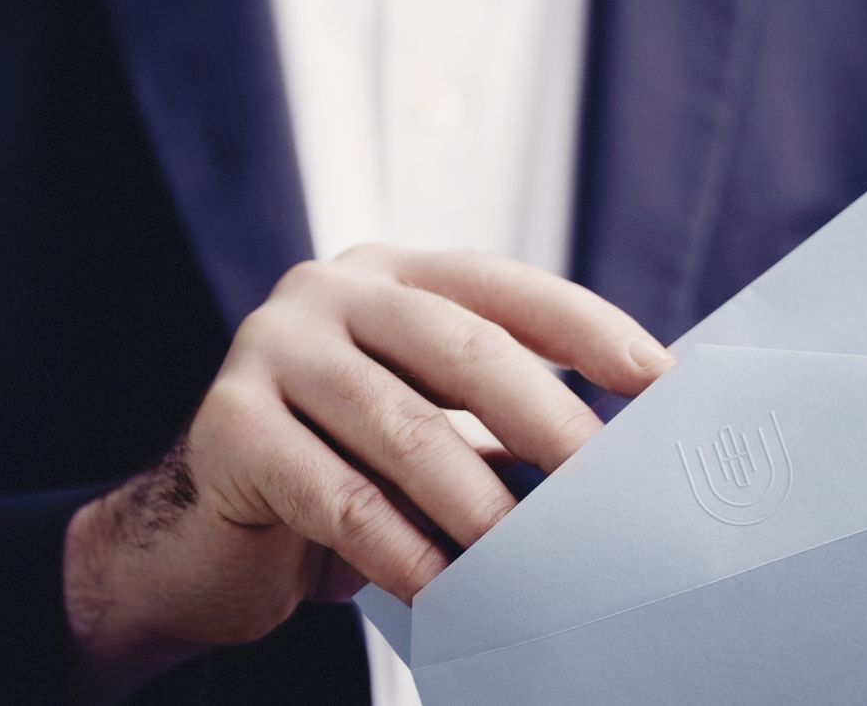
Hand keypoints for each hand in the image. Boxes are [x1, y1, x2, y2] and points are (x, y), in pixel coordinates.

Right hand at [63, 247, 673, 694]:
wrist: (206, 535)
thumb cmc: (342, 472)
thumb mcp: (424, 428)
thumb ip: (494, 423)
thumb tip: (612, 460)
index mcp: (392, 276)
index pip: (503, 287)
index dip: (586, 327)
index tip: (660, 378)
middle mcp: (331, 292)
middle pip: (461, 346)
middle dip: (548, 419)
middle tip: (608, 485)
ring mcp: (271, 348)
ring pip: (404, 426)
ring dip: (482, 502)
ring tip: (537, 558)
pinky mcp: (228, 424)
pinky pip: (337, 496)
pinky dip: (403, 549)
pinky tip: (447, 591)